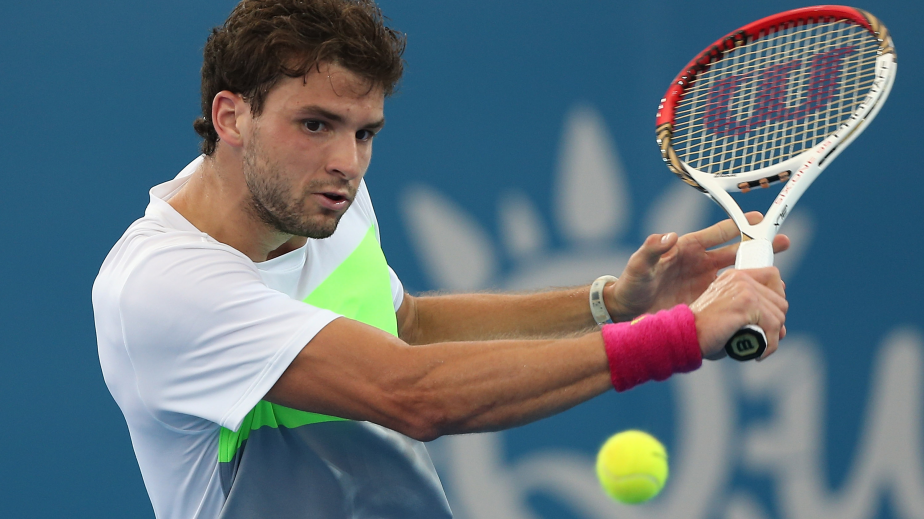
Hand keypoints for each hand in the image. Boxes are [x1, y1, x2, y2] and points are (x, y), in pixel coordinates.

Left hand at [604, 212, 789, 320]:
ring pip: (739, 274)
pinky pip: (731, 296)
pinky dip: (747, 296)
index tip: (759, 217)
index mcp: (687, 248)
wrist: (627, 311)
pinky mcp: (707, 301)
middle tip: (783, 241)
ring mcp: (705, 283)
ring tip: (780, 274)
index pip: (718, 233)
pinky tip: (762, 300)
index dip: (738, 225)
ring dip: (758, 272)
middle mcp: (701, 264)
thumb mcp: (639, 266)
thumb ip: (650, 250)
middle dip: (760, 246)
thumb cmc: (631, 285)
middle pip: (736, 251)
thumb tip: (668, 236)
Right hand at [690, 267, 787, 359]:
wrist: (684, 335)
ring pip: (779, 315)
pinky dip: (769, 344)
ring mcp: (744, 289)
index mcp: (735, 276)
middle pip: (780, 300)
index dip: (776, 298)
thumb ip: (751, 310)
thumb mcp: (728, 313)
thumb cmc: (704, 331)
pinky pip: (773, 326)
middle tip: (763, 338)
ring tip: (757, 347)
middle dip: (776, 323)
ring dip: (773, 336)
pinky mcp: (747, 304)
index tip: (767, 317)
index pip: (772, 277)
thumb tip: (782, 322)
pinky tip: (757, 353)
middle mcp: (741, 278)